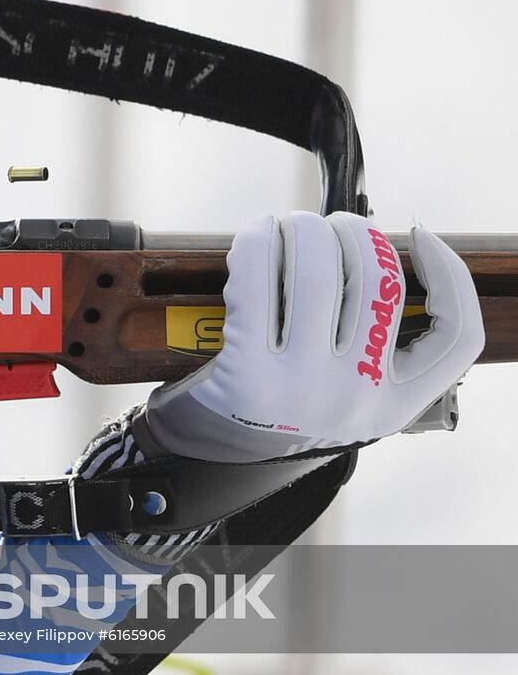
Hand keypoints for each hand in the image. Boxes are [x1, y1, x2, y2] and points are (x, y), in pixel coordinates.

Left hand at [138, 211, 482, 461]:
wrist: (217, 449)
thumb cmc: (286, 400)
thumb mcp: (350, 390)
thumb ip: (379, 341)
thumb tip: (378, 249)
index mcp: (395, 405)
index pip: (456, 339)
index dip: (451, 276)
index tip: (420, 237)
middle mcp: (357, 398)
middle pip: (379, 283)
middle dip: (354, 233)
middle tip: (328, 225)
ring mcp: (303, 388)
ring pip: (319, 273)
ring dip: (304, 230)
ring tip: (290, 225)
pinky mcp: (249, 374)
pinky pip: (257, 283)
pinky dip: (257, 244)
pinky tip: (257, 235)